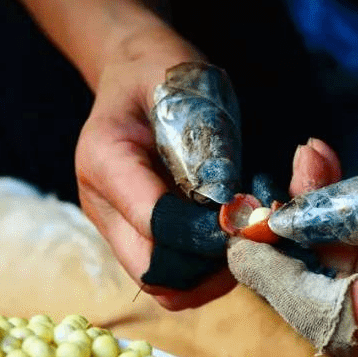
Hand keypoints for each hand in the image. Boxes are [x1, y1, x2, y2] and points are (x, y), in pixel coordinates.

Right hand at [74, 18, 235, 309]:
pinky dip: (207, 275)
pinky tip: (233, 244)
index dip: (206, 232)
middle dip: (211, 266)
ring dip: (212, 278)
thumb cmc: (163, 69)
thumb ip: (205, 138)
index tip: (249, 219)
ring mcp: (115, 226)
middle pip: (155, 271)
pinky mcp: (134, 239)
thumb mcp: (185, 81)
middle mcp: (101, 203)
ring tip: (248, 244)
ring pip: (164, 287)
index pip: (155, 222)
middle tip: (255, 239)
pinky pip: (172, 278)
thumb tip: (233, 201)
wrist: (133, 71)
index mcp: (105, 158)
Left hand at [289, 137, 357, 343]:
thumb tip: (293, 193)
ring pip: (333, 269)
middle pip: (322, 287)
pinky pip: (352, 259)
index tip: (247, 236)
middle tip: (282, 180)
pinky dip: (334, 222)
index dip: (278, 274)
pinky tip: (326, 176)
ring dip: (312, 219)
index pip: (326, 305)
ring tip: (312, 161)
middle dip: (292, 235)